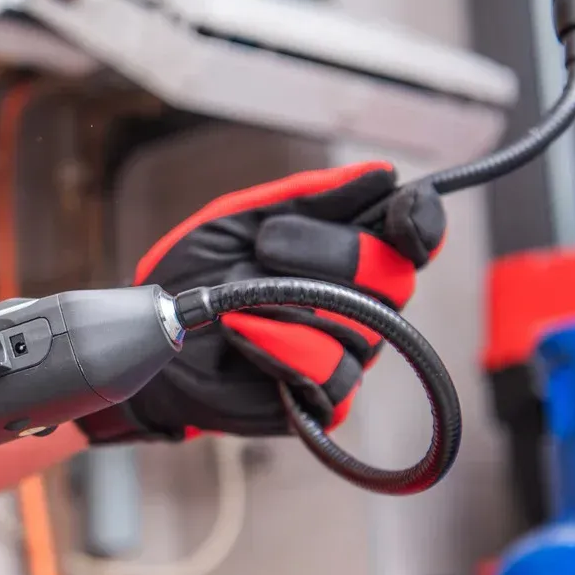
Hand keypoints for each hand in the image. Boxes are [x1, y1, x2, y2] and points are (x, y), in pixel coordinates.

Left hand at [77, 162, 444, 441]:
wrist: (154, 338)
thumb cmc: (198, 275)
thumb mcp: (241, 219)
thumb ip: (307, 196)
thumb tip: (379, 174)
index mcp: (349, 251)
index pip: (414, 235)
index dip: (421, 222)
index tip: (403, 211)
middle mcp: (362, 303)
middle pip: (393, 276)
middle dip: (328, 253)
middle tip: (265, 247)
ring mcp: (347, 353)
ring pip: (358, 327)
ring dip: (287, 303)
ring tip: (236, 298)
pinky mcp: (322, 400)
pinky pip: (330, 373)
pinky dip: (279, 347)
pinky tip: (241, 335)